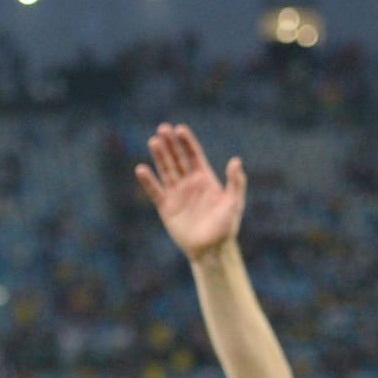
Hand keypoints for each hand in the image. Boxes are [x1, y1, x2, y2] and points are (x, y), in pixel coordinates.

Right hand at [134, 123, 246, 261]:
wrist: (211, 249)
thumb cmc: (226, 227)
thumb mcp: (234, 203)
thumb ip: (235, 182)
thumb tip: (235, 161)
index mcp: (206, 179)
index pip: (194, 156)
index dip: (187, 142)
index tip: (179, 129)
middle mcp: (190, 184)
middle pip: (178, 159)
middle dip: (171, 144)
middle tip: (162, 128)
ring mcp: (177, 194)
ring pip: (166, 170)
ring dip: (160, 156)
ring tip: (153, 141)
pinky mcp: (166, 207)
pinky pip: (155, 191)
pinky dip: (148, 181)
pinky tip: (141, 169)